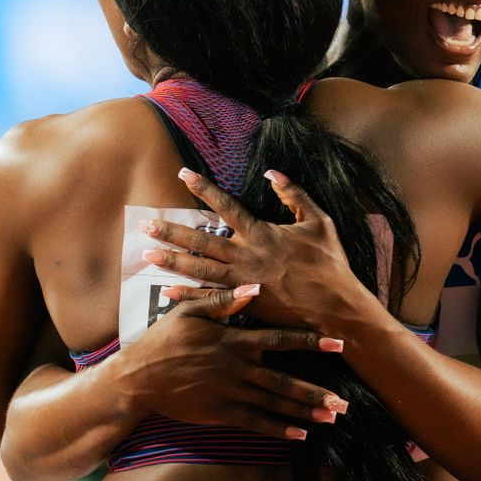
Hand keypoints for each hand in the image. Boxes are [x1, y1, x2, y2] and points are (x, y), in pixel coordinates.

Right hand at [115, 285, 348, 440]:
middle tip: (344, 401)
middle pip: (284, 380)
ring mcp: (229, 393)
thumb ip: (223, 301)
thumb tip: (255, 287)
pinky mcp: (220, 413)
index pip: (279, 339)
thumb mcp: (189, 311)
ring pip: (274, 404)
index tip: (339, 344)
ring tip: (331, 418)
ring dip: (304, 412)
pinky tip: (301, 435)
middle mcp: (237, 368)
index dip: (311, 341)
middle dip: (316, 391)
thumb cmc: (163, 340)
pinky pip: (255, 423)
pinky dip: (279, 429)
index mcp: (233, 340)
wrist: (136, 378)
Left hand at [139, 168, 378, 330]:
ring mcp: (243, 282)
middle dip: (172, 230)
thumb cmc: (330, 264)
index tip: (183, 173)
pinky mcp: (244, 303)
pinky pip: (210, 299)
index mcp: (263, 234)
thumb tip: (272, 172)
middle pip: (202, 241)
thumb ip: (295, 195)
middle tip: (146, 224)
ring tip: (147, 254)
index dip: (204, 188)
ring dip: (172, 261)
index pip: (227, 206)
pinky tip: (167, 290)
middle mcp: (247, 256)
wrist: (335, 308)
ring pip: (200, 269)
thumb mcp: (320, 222)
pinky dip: (188, 295)